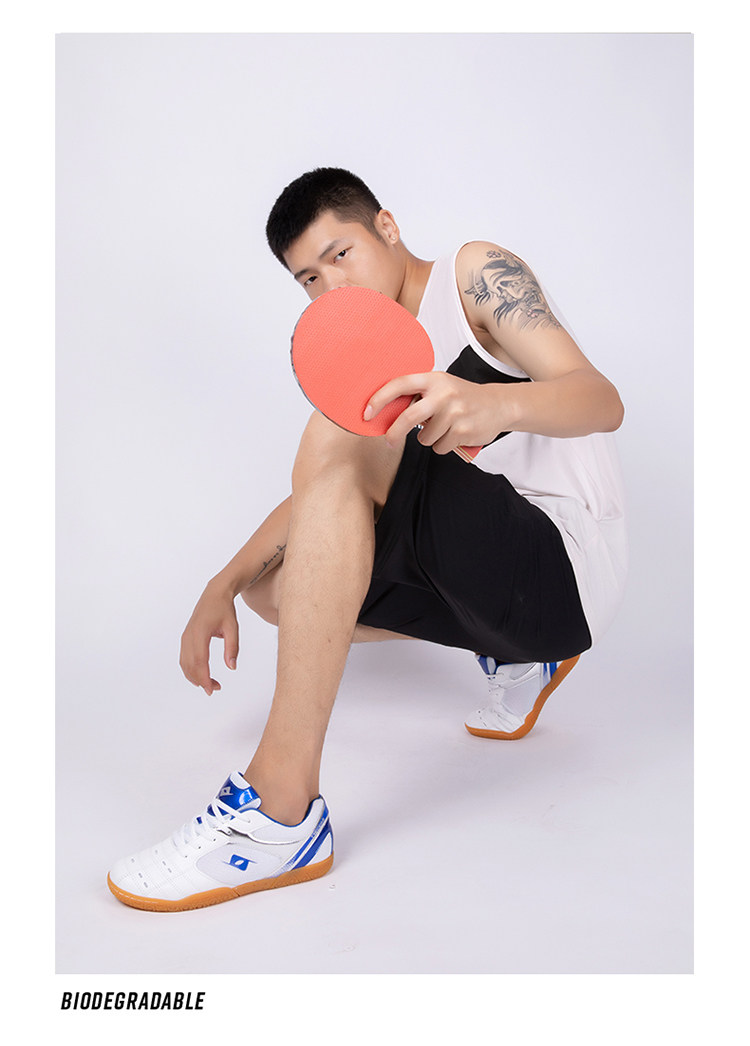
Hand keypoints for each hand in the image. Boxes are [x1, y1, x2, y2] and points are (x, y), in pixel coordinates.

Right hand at [179, 579, 239, 695]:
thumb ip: (232, 647)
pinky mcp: (185, 639)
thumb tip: (232, 667)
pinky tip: (201, 675)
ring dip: (195, 676)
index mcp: (200, 632)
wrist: (214, 594)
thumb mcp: (233, 628)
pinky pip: (184, 658)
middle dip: (201, 680)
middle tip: (216, 689)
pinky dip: (190, 669)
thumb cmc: (224, 610)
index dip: (204, 677)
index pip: (199, 660)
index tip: (212, 690)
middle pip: (190, 665)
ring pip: (184, 663)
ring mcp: (185, 637)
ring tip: (211, 684)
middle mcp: (189, 636)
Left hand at [365, 371, 515, 454]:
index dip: (379, 398)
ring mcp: (454, 412)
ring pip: (424, 438)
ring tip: (444, 428)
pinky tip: (455, 434)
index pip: (399, 384)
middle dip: (394, 433)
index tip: (367, 412)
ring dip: (430, 439)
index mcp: (433, 379)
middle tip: (389, 441)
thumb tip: (386, 413)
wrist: (499, 405)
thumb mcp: (441, 387)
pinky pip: (439, 447)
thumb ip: (419, 396)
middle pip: (408, 418)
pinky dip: (443, 446)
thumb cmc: (463, 397)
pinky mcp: (462, 431)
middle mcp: (443, 393)